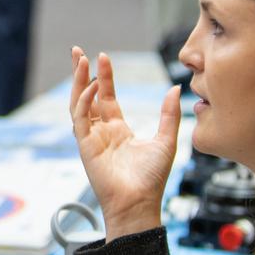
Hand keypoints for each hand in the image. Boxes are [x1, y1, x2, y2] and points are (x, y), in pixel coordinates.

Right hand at [69, 48, 180, 241]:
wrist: (140, 203)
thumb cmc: (152, 179)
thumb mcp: (166, 141)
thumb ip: (169, 115)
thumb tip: (176, 88)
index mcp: (118, 130)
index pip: (106, 97)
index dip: (104, 77)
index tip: (104, 57)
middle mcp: (101, 131)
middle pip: (86, 95)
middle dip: (81, 73)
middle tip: (78, 51)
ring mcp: (91, 137)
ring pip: (78, 102)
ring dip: (78, 81)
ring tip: (81, 60)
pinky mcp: (84, 145)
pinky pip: (79, 117)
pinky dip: (83, 100)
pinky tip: (90, 87)